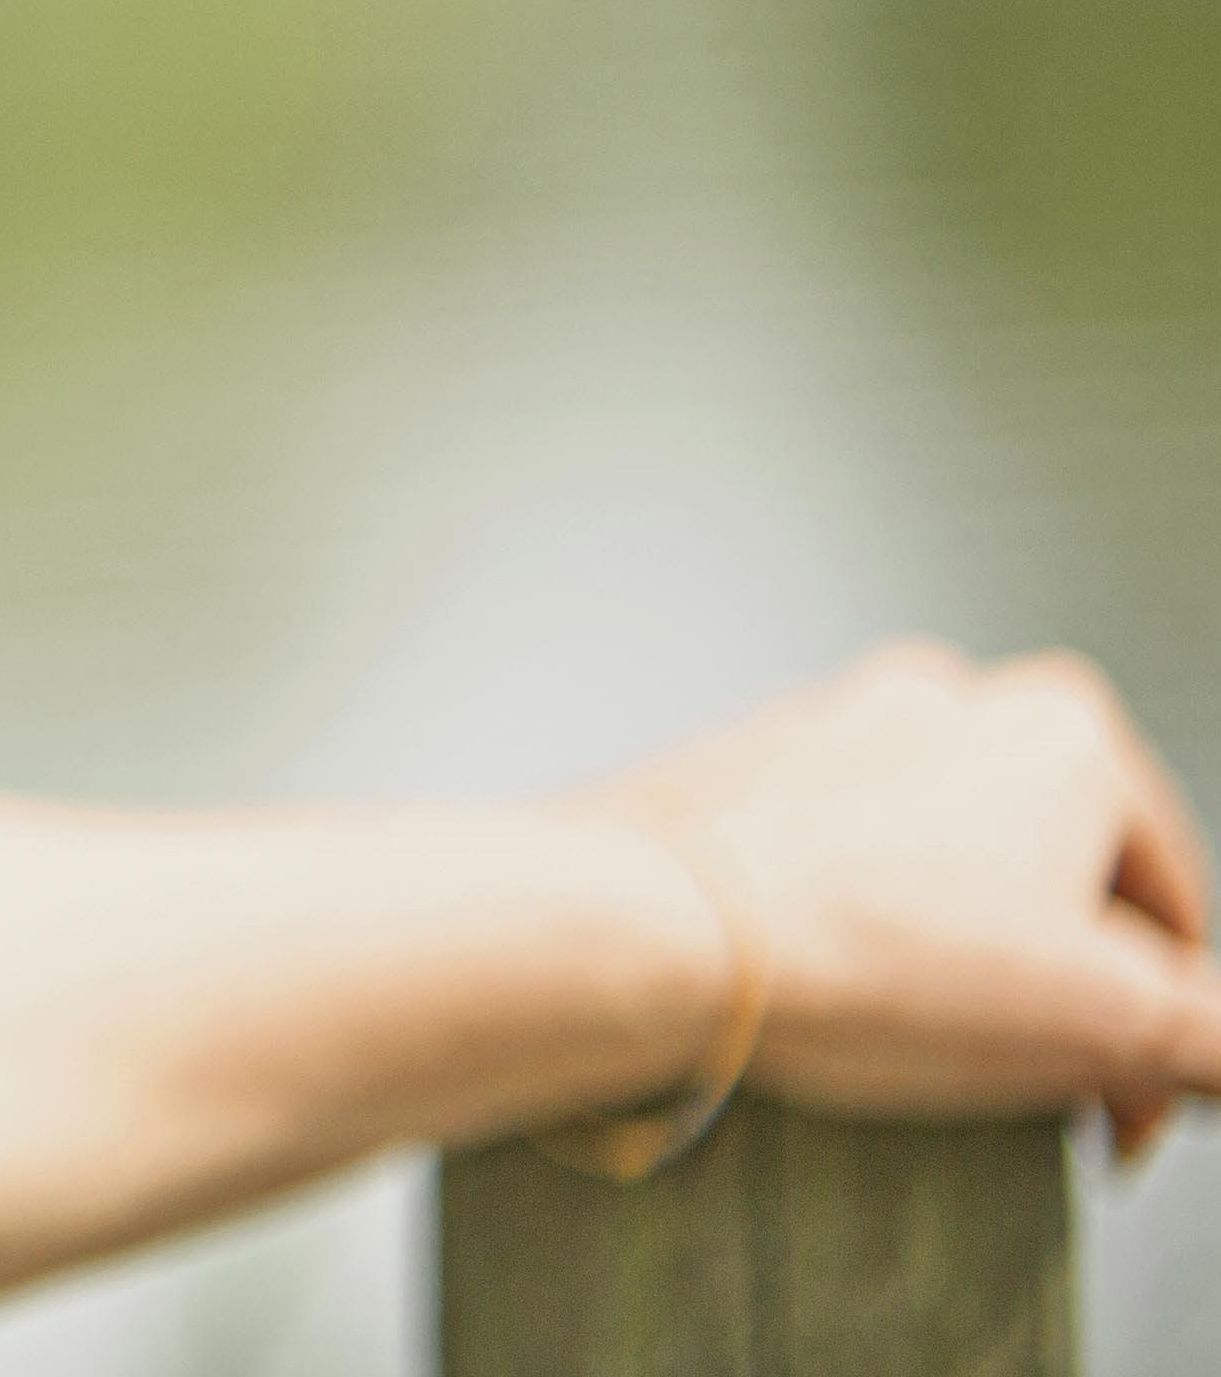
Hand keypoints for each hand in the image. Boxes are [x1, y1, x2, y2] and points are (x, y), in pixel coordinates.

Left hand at [582, 640, 1220, 1159]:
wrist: (647, 929)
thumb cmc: (862, 953)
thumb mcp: (1112, 1026)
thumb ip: (1214, 1038)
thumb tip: (1220, 1045)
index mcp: (1065, 731)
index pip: (1175, 912)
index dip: (1167, 1036)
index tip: (1125, 1109)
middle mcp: (951, 701)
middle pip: (1061, 891)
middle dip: (1067, 1003)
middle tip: (1043, 1094)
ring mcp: (837, 727)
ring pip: (951, 879)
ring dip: (967, 972)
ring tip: (932, 1048)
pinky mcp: (748, 769)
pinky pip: (846, 870)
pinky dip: (867, 937)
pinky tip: (846, 1002)